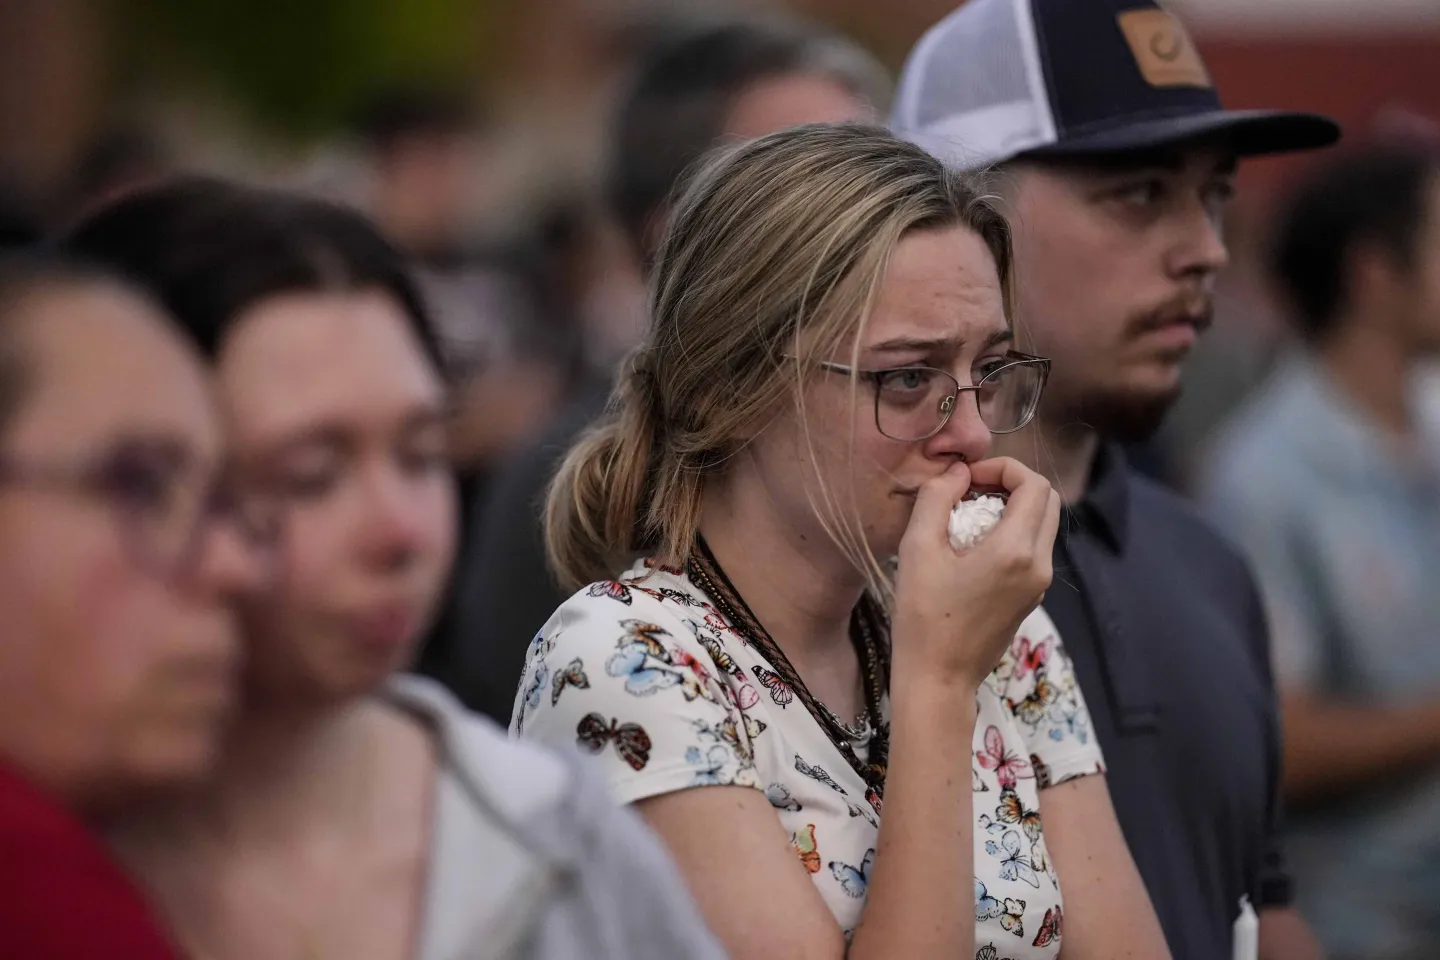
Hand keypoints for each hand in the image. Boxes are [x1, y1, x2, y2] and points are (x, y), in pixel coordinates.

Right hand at [890, 458, 1060, 688]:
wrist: (938, 678)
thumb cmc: (923, 616)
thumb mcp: (918, 549)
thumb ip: (937, 499)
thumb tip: (956, 471)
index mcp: (1015, 550)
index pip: (1034, 484)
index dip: (1003, 468)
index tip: (968, 478)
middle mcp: (1038, 565)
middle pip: (1047, 501)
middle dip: (1012, 484)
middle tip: (971, 491)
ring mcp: (1039, 584)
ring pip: (1043, 524)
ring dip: (1013, 508)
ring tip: (968, 517)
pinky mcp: (1031, 597)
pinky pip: (1034, 549)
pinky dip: (1012, 532)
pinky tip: (974, 546)